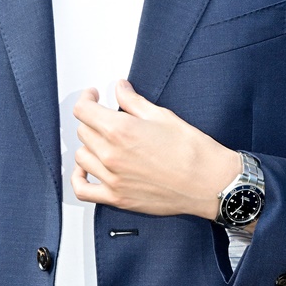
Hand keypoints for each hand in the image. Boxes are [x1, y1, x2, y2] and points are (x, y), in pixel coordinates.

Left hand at [70, 79, 239, 218]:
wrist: (206, 182)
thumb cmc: (190, 149)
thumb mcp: (160, 114)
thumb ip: (132, 100)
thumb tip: (119, 87)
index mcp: (120, 130)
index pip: (83, 110)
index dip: (86, 99)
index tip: (93, 95)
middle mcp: (111, 154)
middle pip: (83, 130)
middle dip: (92, 119)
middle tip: (106, 115)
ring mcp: (112, 178)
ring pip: (81, 155)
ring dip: (89, 144)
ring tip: (103, 139)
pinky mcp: (117, 198)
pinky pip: (83, 189)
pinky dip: (79, 177)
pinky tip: (86, 168)